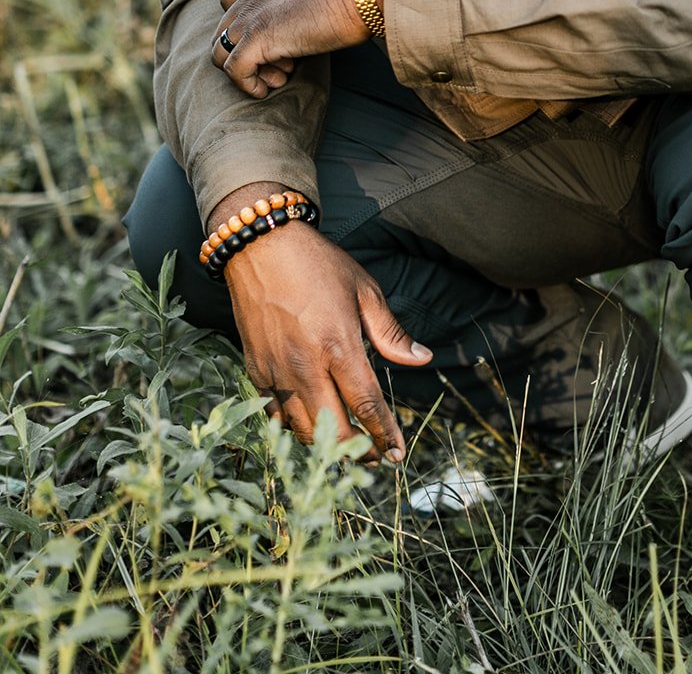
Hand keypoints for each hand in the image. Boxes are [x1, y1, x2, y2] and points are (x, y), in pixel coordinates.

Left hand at [212, 0, 369, 97]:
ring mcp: (252, 16)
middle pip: (223, 32)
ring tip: (277, 77)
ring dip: (246, 71)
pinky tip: (265, 90)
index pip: (230, 2)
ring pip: (221, 53)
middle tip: (280, 66)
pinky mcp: (259, 38)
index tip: (270, 43)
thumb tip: (309, 16)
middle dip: (247, 54)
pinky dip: (246, 85)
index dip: (243, 28)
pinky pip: (234, 70)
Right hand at [219, 209, 432, 458]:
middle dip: (358, 449)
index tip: (397, 454)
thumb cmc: (318, 264)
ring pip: (302, 429)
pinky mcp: (255, 370)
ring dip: (326, 445)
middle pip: (334, 428)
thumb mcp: (364, 290)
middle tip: (374, 456)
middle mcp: (305, 366)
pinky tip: (310, 425)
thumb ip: (391, 333)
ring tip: (346, 445)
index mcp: (338, 346)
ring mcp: (276, 371)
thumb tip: (423, 358)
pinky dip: (294, 426)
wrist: (261, 246)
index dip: (384, 434)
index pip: (366, 405)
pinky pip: (276, 413)